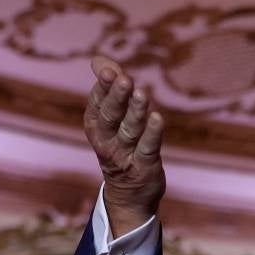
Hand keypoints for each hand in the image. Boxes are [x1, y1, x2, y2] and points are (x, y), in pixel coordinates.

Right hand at [84, 56, 165, 235]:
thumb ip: (108, 89)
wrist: (128, 194)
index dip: (103, 88)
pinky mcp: (145, 166)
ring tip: (141, 93)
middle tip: (123, 78)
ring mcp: (125, 154)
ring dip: (135, 111)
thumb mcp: (110, 119)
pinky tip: (158, 118)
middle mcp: (107, 141)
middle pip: (110, 116)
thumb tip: (98, 60)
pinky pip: (148, 148)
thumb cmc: (120, 147)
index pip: (97, 104)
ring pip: (129, 130)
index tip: (108, 70)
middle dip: (116, 97)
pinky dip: (153, 133)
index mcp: (96, 127)